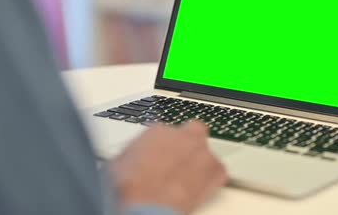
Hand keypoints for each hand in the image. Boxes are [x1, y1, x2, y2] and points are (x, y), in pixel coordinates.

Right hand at [109, 121, 226, 213]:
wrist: (145, 208)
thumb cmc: (128, 189)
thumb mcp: (118, 162)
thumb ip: (135, 152)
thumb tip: (134, 158)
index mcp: (157, 130)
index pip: (165, 130)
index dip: (163, 146)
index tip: (160, 156)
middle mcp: (182, 136)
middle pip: (193, 131)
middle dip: (188, 143)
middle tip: (179, 162)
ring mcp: (201, 151)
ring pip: (207, 151)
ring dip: (199, 162)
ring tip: (187, 182)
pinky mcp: (215, 170)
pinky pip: (219, 171)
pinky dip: (211, 179)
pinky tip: (198, 190)